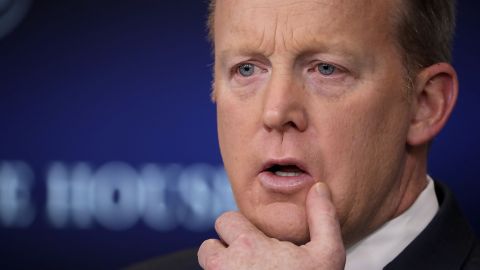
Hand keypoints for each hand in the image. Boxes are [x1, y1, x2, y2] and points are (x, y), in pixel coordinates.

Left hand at [197, 182, 345, 269]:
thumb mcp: (328, 256)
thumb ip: (323, 218)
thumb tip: (319, 187)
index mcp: (249, 247)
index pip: (224, 219)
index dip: (240, 228)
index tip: (257, 241)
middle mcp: (226, 267)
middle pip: (208, 246)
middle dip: (225, 250)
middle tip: (250, 262)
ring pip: (208, 267)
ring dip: (222, 269)